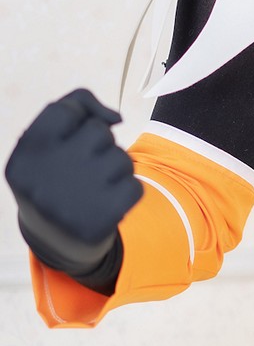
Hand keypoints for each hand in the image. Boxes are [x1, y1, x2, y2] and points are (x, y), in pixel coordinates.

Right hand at [5, 88, 141, 273]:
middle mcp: (44, 177)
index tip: (70, 138)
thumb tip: (116, 118)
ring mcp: (72, 201)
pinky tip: (105, 204)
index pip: (65, 110)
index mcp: (26, 155)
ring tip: (93, 187)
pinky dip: (127, 192)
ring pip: (122, 157)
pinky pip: (135, 186)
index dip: (77, 118)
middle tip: (81, 170)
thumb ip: (76, 106)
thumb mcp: (47, 139)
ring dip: (115, 168)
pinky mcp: (99, 221)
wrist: (54, 240)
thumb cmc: (54, 175)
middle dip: (99, 145)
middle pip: (99, 131)